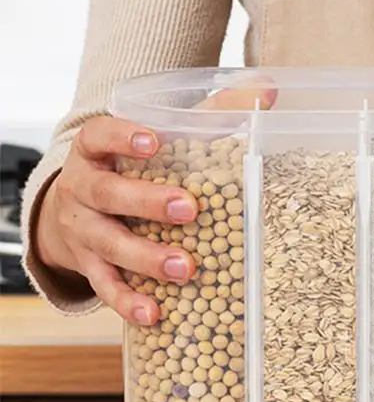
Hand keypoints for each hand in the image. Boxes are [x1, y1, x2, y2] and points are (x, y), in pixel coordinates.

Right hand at [36, 82, 275, 323]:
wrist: (77, 209)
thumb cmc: (134, 168)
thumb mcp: (164, 137)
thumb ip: (212, 113)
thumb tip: (268, 89)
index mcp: (97, 152)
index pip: (100, 135)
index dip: (123, 137)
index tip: (154, 140)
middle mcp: (83, 189)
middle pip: (107, 193)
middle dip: (147, 201)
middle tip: (189, 210)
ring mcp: (84, 231)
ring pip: (108, 244)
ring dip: (145, 257)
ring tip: (184, 268)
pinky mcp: (89, 266)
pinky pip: (106, 287)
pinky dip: (129, 302)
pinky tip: (155, 312)